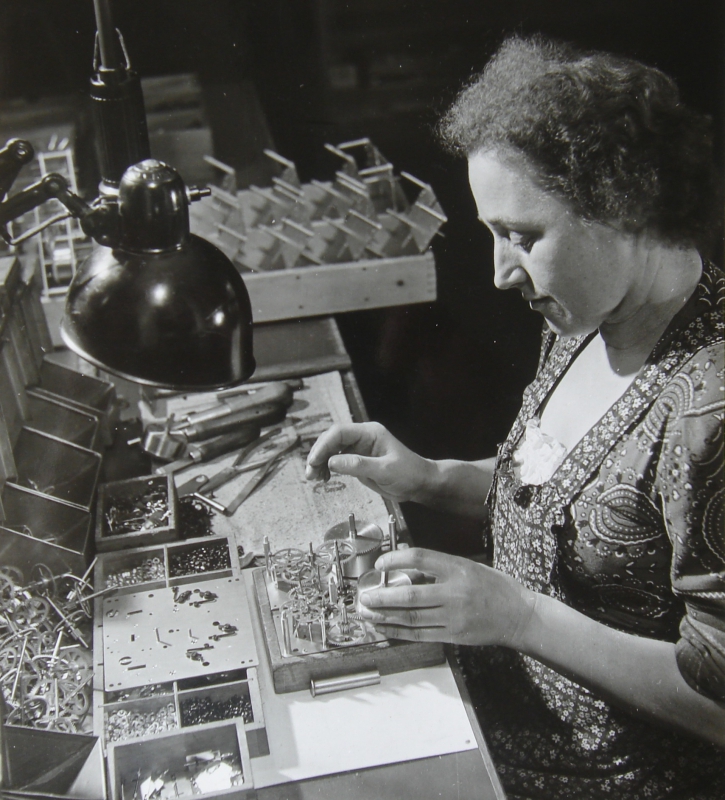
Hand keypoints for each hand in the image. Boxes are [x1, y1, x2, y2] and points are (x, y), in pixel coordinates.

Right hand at [305, 422, 434, 504]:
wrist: (420, 484)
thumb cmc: (408, 474)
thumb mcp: (385, 471)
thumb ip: (358, 465)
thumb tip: (331, 462)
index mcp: (369, 433)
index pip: (339, 432)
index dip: (323, 445)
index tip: (314, 461)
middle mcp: (362, 437)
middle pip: (332, 439)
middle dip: (318, 454)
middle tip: (310, 474)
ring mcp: (359, 448)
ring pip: (331, 450)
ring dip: (320, 462)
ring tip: (314, 478)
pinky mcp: (358, 460)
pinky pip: (337, 460)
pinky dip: (327, 468)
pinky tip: (324, 478)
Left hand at [358, 548, 536, 647]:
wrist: (519, 616)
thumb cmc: (495, 587)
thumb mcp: (469, 565)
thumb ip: (439, 564)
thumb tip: (406, 559)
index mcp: (459, 569)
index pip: (420, 559)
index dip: (396, 560)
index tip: (381, 563)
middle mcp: (455, 593)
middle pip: (410, 595)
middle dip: (382, 596)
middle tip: (363, 596)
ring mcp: (453, 617)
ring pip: (411, 618)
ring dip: (384, 616)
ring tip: (367, 613)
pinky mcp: (453, 636)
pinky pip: (420, 635)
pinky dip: (398, 632)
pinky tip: (383, 628)